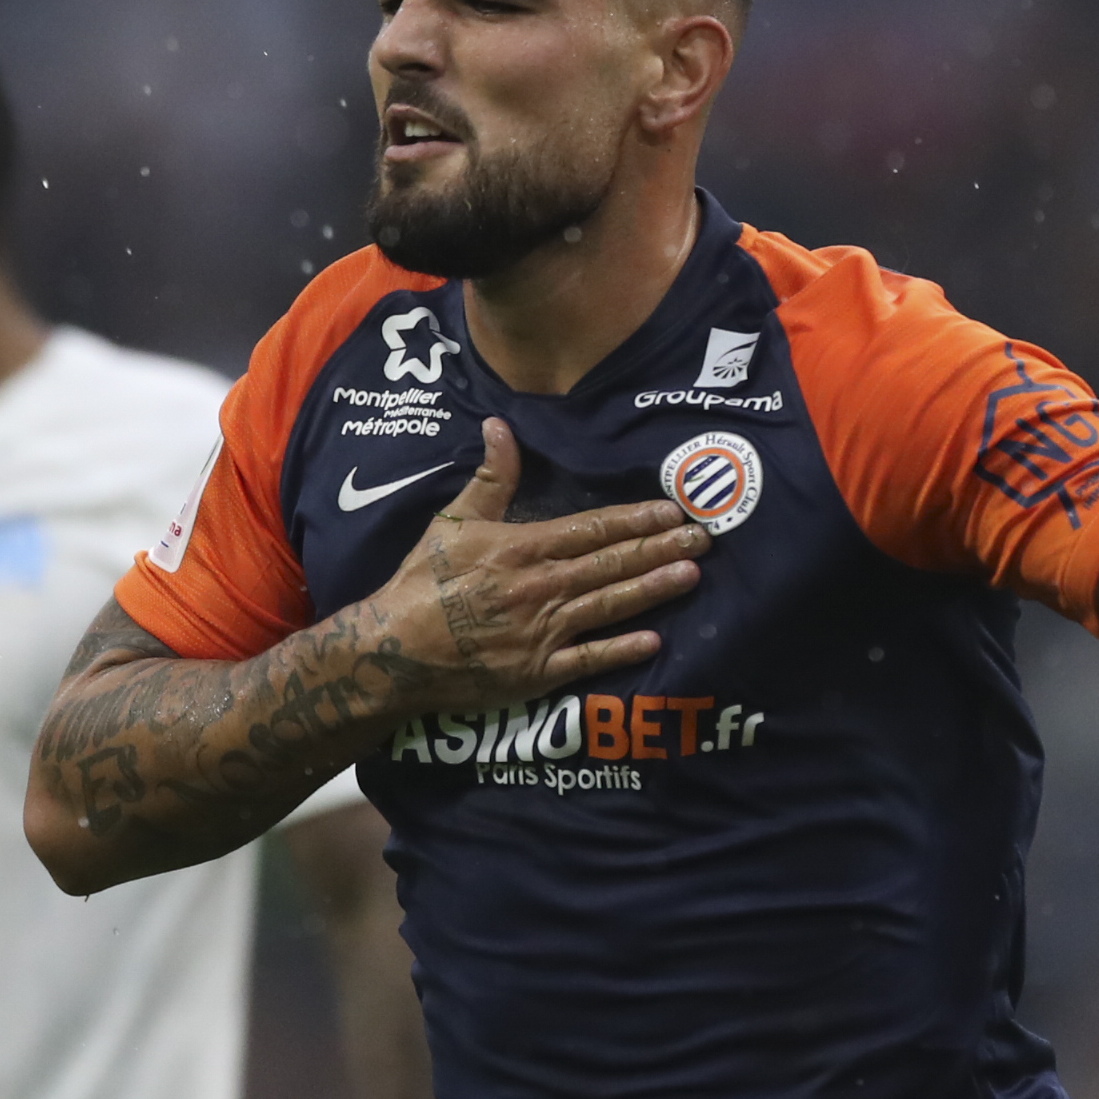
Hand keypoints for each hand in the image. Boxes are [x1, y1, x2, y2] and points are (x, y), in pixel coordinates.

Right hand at [363, 418, 706, 714]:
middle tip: (705, 538)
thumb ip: (489, 478)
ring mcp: (542, 632)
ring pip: (609, 606)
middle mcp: (541, 587)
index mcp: (524, 548)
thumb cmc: (422, 583)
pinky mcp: (537, 672)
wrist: (393, 651)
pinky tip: (655, 640)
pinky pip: (587, 660)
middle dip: (661, 549)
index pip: (593, 529)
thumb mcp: (452, 522)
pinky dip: (621, 650)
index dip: (636, 519)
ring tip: (692, 575)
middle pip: (612, 564)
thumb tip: (501, 426)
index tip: (673, 510)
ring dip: (653, 590)